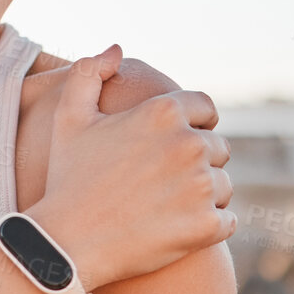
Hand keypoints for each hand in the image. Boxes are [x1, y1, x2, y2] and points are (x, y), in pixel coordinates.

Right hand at [26, 44, 233, 288]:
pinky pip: (228, 221)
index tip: (174, 146)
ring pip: (224, 185)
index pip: (206, 109)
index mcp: (163, 113)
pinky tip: (178, 229)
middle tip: (163, 183)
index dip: (194, 125)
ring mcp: (201, 186)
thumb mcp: (69, 118)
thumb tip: (117, 49)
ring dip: (204, 196)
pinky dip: (209, 226)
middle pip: (218, 148)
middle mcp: (188, 144)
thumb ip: (88, 72)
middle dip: (197, 163)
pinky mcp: (207, 225)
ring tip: (166, 207)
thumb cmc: (67, 179)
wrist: (65, 244)